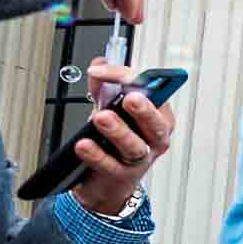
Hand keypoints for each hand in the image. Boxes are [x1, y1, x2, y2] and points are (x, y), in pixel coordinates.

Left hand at [72, 59, 174, 214]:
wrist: (107, 179)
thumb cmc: (115, 142)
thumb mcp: (110, 108)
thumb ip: (104, 86)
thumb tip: (100, 64)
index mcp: (158, 116)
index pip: (155, 94)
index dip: (138, 81)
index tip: (118, 73)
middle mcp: (155, 139)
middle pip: (156, 124)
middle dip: (144, 111)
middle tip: (130, 99)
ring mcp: (140, 159)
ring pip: (135, 146)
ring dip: (119, 131)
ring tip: (102, 118)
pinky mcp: (121, 175)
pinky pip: (110, 165)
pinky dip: (96, 155)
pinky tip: (84, 145)